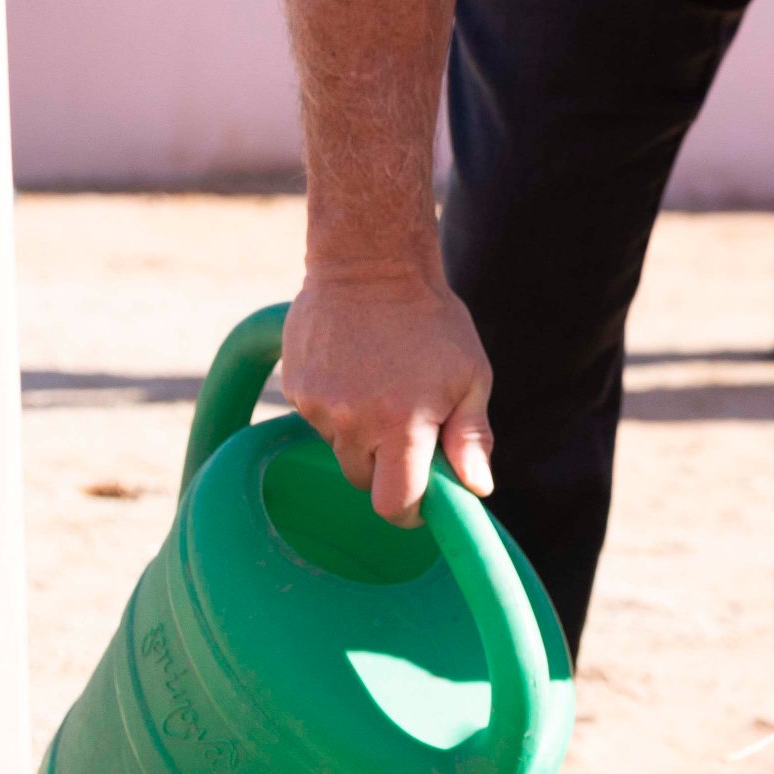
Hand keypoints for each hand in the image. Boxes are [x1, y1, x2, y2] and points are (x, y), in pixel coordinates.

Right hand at [280, 264, 494, 524]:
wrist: (369, 262)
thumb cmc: (431, 321)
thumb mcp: (470, 375)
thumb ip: (471, 436)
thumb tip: (477, 488)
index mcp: (402, 424)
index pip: (394, 504)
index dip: (409, 512)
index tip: (421, 500)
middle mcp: (355, 422)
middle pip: (364, 481)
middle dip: (387, 469)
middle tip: (409, 428)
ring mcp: (319, 406)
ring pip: (342, 449)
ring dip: (362, 435)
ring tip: (383, 385)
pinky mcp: (296, 388)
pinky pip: (319, 420)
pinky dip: (338, 408)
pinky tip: (355, 369)